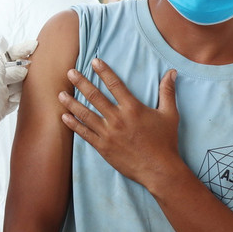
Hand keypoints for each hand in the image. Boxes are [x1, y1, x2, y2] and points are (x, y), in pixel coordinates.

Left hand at [0, 37, 37, 99]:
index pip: (7, 57)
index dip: (20, 50)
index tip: (34, 45)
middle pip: (15, 71)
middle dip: (22, 70)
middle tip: (24, 75)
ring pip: (17, 86)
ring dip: (21, 86)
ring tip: (17, 90)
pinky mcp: (2, 108)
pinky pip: (15, 100)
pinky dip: (17, 100)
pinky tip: (14, 101)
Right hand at [0, 53, 12, 156]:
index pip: (0, 67)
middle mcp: (2, 96)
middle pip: (16, 76)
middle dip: (16, 66)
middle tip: (16, 58)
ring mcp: (4, 107)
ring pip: (18, 89)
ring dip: (18, 80)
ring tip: (16, 73)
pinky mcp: (2, 116)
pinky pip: (14, 102)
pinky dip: (15, 94)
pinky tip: (11, 91)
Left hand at [58, 58, 180, 186]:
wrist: (159, 170)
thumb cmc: (166, 141)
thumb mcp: (170, 114)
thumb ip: (167, 92)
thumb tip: (171, 72)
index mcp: (132, 108)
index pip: (115, 84)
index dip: (104, 71)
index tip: (94, 61)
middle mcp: (117, 119)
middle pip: (95, 96)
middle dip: (81, 82)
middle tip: (70, 72)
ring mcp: (108, 134)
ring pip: (85, 114)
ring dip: (71, 103)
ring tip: (60, 94)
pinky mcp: (103, 147)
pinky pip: (84, 134)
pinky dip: (73, 125)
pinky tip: (64, 117)